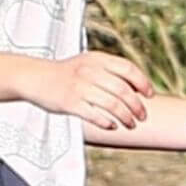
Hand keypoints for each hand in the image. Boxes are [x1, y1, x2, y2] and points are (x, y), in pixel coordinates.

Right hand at [18, 51, 153, 129]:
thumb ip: (110, 71)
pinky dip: (107, 122)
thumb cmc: (66, 74)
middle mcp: (89, 71)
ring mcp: (79, 87)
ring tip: (131, 124)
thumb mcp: (88, 63)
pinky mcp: (70, 103)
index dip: (142, 82)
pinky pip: (94, 115)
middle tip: (143, 116)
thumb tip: (137, 88)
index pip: (127, 68)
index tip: (149, 95)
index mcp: (97, 59)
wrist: (35, 77)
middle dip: (137, 106)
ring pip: (112, 104)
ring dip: (125, 117)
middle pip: (123, 90)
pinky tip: (112, 126)